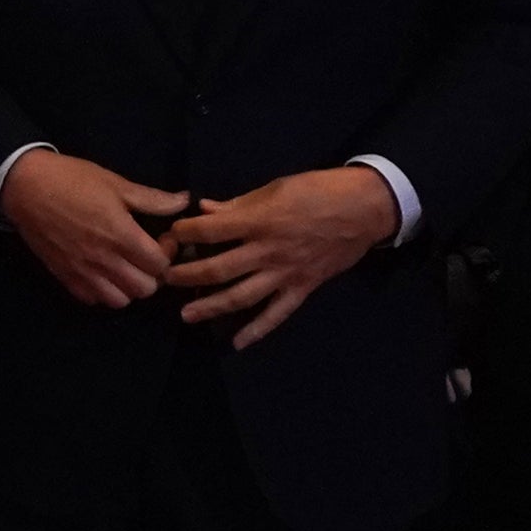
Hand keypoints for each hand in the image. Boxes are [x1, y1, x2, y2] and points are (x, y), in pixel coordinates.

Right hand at [0, 149, 188, 309]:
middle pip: (145, 289)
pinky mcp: (66, 278)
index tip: (162, 240)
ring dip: (129, 287)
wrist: (26, 188)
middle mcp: (105, 260)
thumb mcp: (116, 184)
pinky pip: (93, 300)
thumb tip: (184, 201)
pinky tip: (103, 274)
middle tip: (146, 257)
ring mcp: (84, 273)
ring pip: (121, 301)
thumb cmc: (73, 180)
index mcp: (121, 235)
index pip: (160, 265)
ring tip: (126, 268)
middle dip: (153, 275)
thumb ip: (152, 198)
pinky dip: (103, 292)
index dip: (168, 254)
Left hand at [158, 165, 397, 350]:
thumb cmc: (319, 190)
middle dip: (186, 276)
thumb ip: (239, 204)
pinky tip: (236, 343)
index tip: (170, 236)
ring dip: (210, 307)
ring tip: (186, 315)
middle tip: (164, 280)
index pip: (211, 232)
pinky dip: (256, 331)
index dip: (185, 234)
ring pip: (241, 296)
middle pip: (218, 269)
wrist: (366, 208)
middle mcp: (268, 251)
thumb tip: (206, 210)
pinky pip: (276, 315)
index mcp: (260, 221)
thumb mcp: (277, 187)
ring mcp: (284, 274)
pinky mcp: (302, 289)